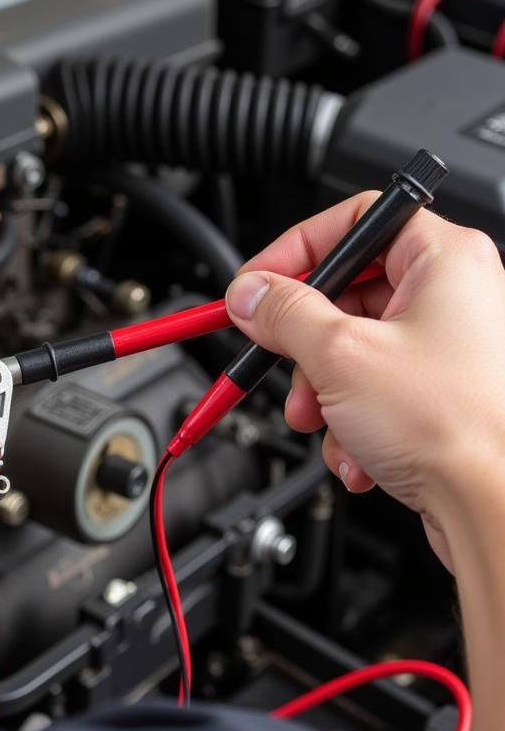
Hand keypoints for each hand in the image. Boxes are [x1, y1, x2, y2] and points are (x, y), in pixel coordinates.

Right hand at [225, 193, 504, 565]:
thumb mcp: (339, 354)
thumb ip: (283, 314)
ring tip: (322, 421)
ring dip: (323, 392)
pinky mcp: (439, 396)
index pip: (353, 223)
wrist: (498, 508)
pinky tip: (357, 451)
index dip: (295, 251)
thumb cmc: (455, 426)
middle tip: (280, 363)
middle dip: (303, 343)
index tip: (256, 284)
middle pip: (345, 295)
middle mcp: (453, 297)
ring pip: (352, 351)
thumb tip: (251, 293)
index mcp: (443, 260)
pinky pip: (372, 392)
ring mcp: (448, 349)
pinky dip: (351, 422)